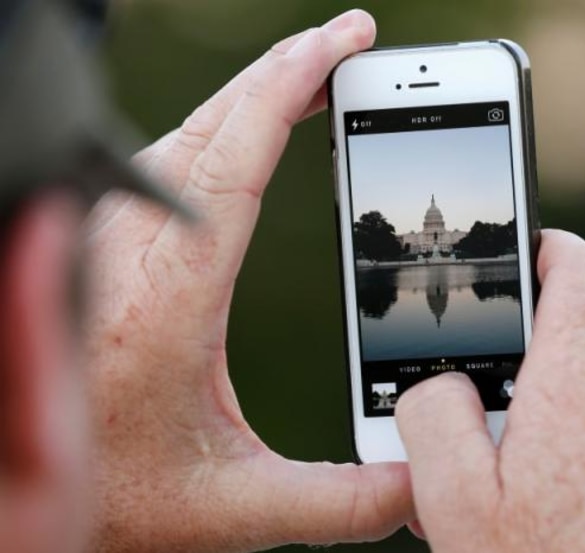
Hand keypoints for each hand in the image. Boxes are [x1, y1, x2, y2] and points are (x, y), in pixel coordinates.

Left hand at [83, 11, 411, 552]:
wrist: (28, 488)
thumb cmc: (119, 494)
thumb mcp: (236, 506)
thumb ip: (338, 501)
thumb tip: (419, 485)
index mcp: (168, 298)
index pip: (235, 158)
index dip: (291, 87)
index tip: (344, 44)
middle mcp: (129, 254)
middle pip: (210, 124)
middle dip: (285, 70)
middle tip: (350, 41)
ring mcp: (109, 244)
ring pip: (182, 134)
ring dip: (250, 95)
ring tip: (312, 77)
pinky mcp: (105, 248)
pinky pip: (164, 161)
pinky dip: (218, 128)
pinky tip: (245, 132)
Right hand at [396, 230, 584, 552]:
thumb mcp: (455, 499)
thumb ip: (431, 413)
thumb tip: (441, 381)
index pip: (582, 267)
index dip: (547, 248)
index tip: (521, 255)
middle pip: (579, 338)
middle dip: (529, 363)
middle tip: (486, 423)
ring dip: (558, 414)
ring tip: (519, 483)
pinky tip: (562, 508)